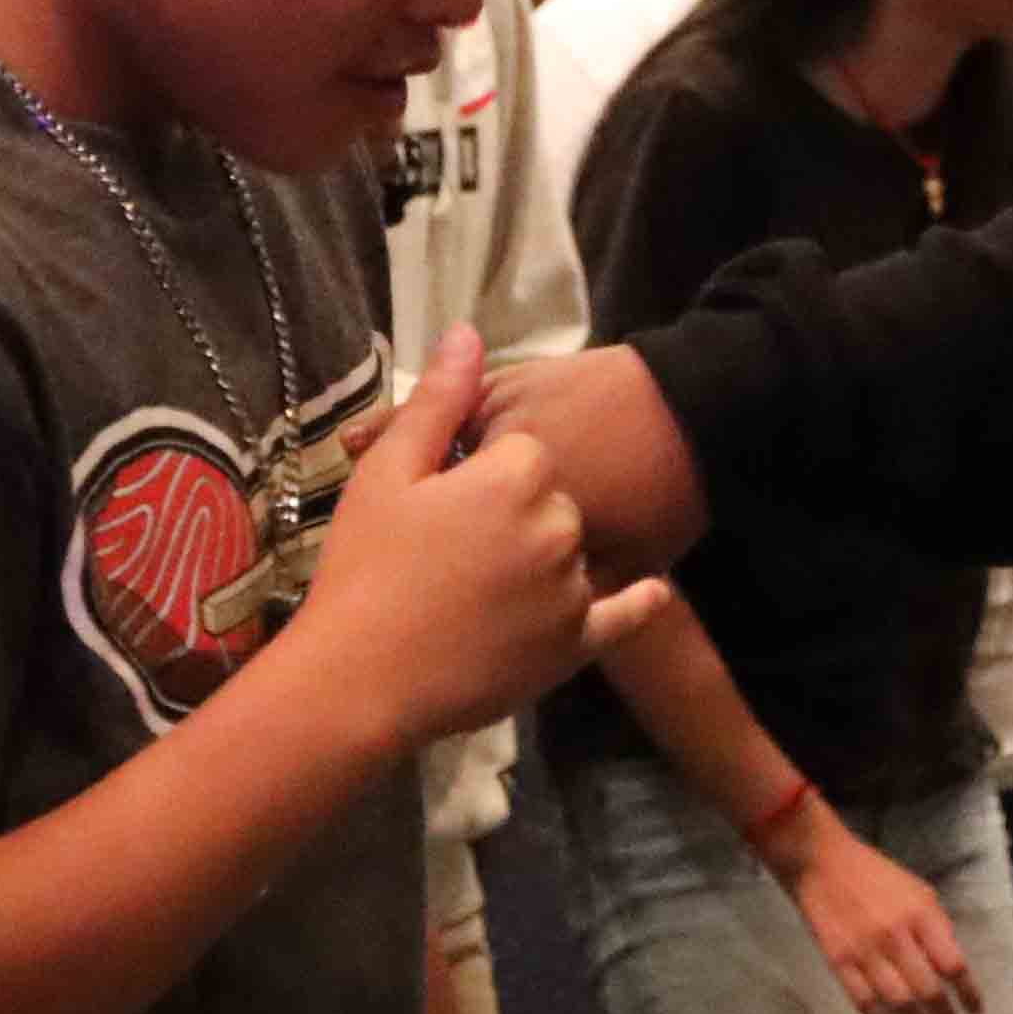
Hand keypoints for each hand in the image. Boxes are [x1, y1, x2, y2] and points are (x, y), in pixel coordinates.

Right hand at [287, 329, 667, 748]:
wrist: (359, 680)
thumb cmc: (364, 569)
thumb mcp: (387, 474)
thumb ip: (437, 401)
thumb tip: (466, 333)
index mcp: (517, 475)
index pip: (524, 453)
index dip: (485, 471)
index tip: (448, 499)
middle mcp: (560, 526)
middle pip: (554, 501)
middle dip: (518, 515)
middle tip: (458, 550)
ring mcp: (573, 589)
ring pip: (574, 553)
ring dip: (549, 560)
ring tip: (486, 590)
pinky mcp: (575, 645)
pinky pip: (624, 614)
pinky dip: (638, 601)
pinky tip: (654, 589)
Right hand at [782, 819, 979, 1013]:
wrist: (822, 864)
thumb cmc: (877, 876)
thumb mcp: (919, 892)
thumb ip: (936, 927)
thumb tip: (950, 966)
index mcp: (921, 916)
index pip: (953, 965)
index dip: (968, 994)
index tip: (975, 1011)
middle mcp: (897, 937)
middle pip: (929, 990)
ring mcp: (866, 952)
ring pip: (898, 1002)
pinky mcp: (839, 962)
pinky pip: (864, 1001)